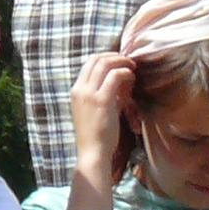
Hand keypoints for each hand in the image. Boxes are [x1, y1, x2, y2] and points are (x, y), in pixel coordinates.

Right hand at [65, 47, 136, 188]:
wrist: (92, 153)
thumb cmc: (96, 136)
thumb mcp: (93, 111)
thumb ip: (101, 95)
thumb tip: (117, 84)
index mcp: (76, 91)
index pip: (88, 63)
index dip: (105, 58)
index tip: (119, 62)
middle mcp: (80, 89)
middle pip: (96, 59)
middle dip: (114, 56)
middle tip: (128, 61)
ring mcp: (89, 94)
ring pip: (105, 64)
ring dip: (121, 62)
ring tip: (132, 67)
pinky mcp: (101, 100)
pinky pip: (115, 76)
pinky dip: (125, 73)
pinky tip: (132, 77)